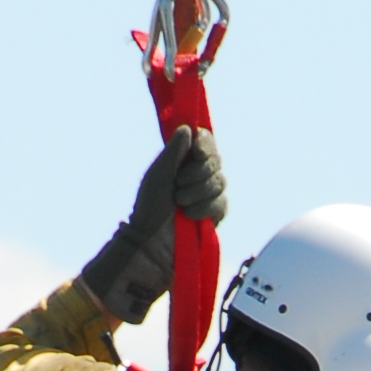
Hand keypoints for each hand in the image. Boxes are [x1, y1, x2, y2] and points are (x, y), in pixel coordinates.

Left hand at [78, 127, 227, 321]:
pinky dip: (202, 209)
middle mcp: (200, 172)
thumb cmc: (149, 207)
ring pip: (219, 182)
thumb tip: (188, 129)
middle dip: (196, 174)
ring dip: (196, 193)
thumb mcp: (158, 175)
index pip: (206, 140)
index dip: (204, 145)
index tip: (195, 152)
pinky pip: (220, 203)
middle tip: (177, 186)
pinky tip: (188, 216)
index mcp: (185, 159)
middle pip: (215, 160)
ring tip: (179, 204)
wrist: (151, 242)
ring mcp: (211, 192)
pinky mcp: (217, 212)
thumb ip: (173, 152)